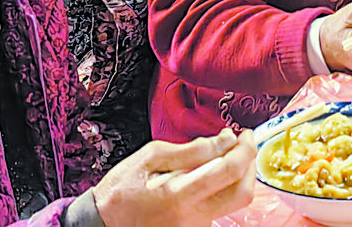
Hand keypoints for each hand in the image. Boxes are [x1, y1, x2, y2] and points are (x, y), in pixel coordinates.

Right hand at [93, 128, 255, 226]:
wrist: (102, 223)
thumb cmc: (121, 190)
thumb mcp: (151, 157)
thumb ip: (191, 149)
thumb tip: (224, 139)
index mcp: (180, 196)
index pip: (229, 171)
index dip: (244, 149)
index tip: (244, 134)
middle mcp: (193, 217)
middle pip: (242, 193)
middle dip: (249, 164)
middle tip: (241, 143)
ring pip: (233, 200)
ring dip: (236, 174)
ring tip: (222, 155)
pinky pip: (219, 206)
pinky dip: (221, 186)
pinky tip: (208, 173)